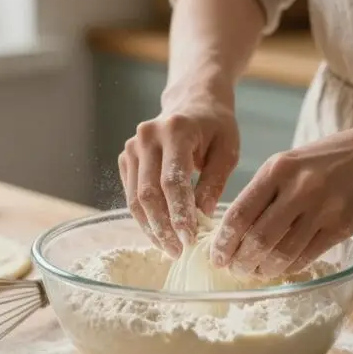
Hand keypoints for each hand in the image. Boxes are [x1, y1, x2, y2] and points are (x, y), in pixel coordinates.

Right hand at [119, 87, 239, 255]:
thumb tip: (201, 217)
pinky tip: (160, 233)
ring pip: (135, 198)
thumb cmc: (216, 126)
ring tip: (169, 249)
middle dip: (163, 227)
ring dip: (151, 227)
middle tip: (179, 251)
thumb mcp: (227, 150)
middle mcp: (147, 136)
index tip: (190, 239)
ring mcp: (132, 146)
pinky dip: (144, 217)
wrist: (193, 101)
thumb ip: (213, 182)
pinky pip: (130, 194)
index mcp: (175, 130)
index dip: (179, 213)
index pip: (172, 180)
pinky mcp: (126, 158)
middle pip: (149, 192)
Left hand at [210, 127, 352, 277]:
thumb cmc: (324, 160)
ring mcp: (323, 209)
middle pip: (258, 239)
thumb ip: (262, 193)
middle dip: (240, 261)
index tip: (216, 256)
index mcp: (278, 170)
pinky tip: (282, 267)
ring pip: (282, 253)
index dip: (223, 242)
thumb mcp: (287, 163)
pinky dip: (289, 267)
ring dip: (263, 269)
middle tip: (235, 269)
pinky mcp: (342, 227)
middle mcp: (299, 189)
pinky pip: (307, 256)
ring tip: (255, 272)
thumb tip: (232, 232)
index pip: (239, 213)